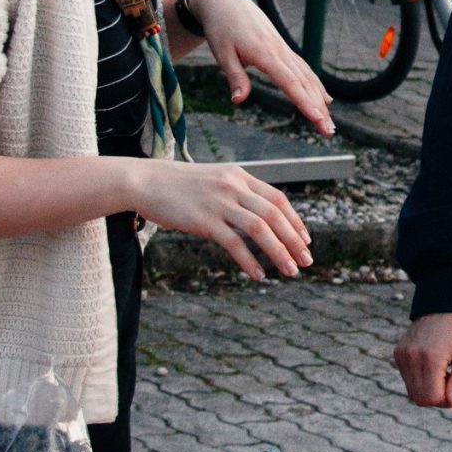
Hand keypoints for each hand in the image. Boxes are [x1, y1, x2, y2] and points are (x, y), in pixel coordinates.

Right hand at [126, 159, 313, 282]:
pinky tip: (258, 275)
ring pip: (260, 229)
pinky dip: (249, 261)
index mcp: (238, 176)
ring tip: (290, 271)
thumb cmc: (177, 185)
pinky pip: (234, 243)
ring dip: (279, 252)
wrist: (144, 181)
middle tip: (307, 260)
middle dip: (294, 240)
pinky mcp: (203, 220)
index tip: (305, 240)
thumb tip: (257, 215)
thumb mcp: (213, 180)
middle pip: (274, 214)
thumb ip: (235, 193)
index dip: (295, 221)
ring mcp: (219, 203)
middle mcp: (233, 186)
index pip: (277, 199)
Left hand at [183, 0, 334, 135]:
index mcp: (265, 53)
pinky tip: (325, 98)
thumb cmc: (221, 28)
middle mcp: (280, 51)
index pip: (290, 82)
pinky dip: (316, 85)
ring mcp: (284, 49)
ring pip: (308, 77)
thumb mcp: (222, 53)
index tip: (317, 118)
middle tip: (329, 131)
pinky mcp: (283, 49)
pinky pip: (304, 69)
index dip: (304, 101)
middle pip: (304, 83)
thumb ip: (234, 77)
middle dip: (319, 108)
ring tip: (329, 122)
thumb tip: (238, 100)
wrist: (225, 2)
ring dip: (321, 100)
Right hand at [394, 314, 451, 409]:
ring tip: (442, 370)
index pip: (432, 398)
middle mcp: (411, 357)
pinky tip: (432, 364)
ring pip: (412, 392)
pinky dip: (420, 379)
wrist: (443, 300)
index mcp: (431, 358)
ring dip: (429, 389)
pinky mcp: (398, 353)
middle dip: (437, 396)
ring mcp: (402, 355)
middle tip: (451, 377)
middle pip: (420, 399)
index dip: (447, 400)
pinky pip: (407, 379)